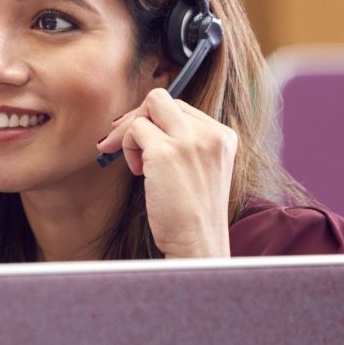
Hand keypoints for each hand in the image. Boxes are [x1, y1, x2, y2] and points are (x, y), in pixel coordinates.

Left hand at [96, 88, 235, 257]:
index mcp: (223, 136)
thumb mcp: (200, 170)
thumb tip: (143, 120)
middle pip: (163, 100)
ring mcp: (190, 141)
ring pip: (148, 107)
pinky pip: (136, 129)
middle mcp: (210, 133)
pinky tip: (139, 173)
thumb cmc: (192, 215)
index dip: (157, 122)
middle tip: (120, 142)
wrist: (198, 244)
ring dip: (131, 134)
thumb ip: (185, 143)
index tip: (143, 142)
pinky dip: (127, 146)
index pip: (181, 109)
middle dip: (137, 118)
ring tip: (138, 166)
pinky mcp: (166, 153)